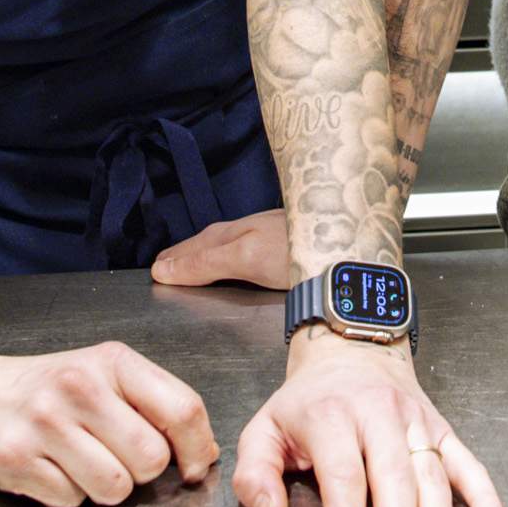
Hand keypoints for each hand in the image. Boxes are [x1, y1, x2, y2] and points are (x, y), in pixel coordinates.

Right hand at [0, 340, 220, 506]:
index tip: (192, 469)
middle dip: (140, 474)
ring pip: (114, 487)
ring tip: (76, 464)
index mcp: (112, 361)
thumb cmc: (40, 390)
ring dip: (102, 489)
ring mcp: (44, 422)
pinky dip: (64, 495)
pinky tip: (45, 470)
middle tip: (113, 459)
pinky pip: (70, 500)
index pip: (183, 408)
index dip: (196, 449)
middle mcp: (80, 386)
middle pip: (151, 459)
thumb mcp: (98, 377)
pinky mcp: (14, 457)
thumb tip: (203, 453)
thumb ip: (151, 405)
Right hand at [150, 209, 298, 289]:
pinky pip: (250, 258)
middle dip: (189, 255)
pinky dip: (235, 265)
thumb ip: (205, 263)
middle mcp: (251, 233)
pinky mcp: (292, 254)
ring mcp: (272, 241)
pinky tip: (244, 273)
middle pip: (210, 245)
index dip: (175, 259)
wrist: (352, 250)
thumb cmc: (302, 249)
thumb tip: (162, 268)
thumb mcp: (245, 256)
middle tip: (168, 268)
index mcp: (235, 233)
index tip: (155, 270)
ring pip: (231, 249)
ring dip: (211, 259)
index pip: (194, 247)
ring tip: (197, 270)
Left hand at [234, 332, 503, 506]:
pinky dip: (483, 494)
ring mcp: (414, 420)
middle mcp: (377, 413)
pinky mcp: (441, 427)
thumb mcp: (263, 428)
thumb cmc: (306, 403)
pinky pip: (466, 461)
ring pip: (430, 472)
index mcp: (331, 416)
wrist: (351, 350)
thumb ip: (254, 475)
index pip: (343, 475)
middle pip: (393, 475)